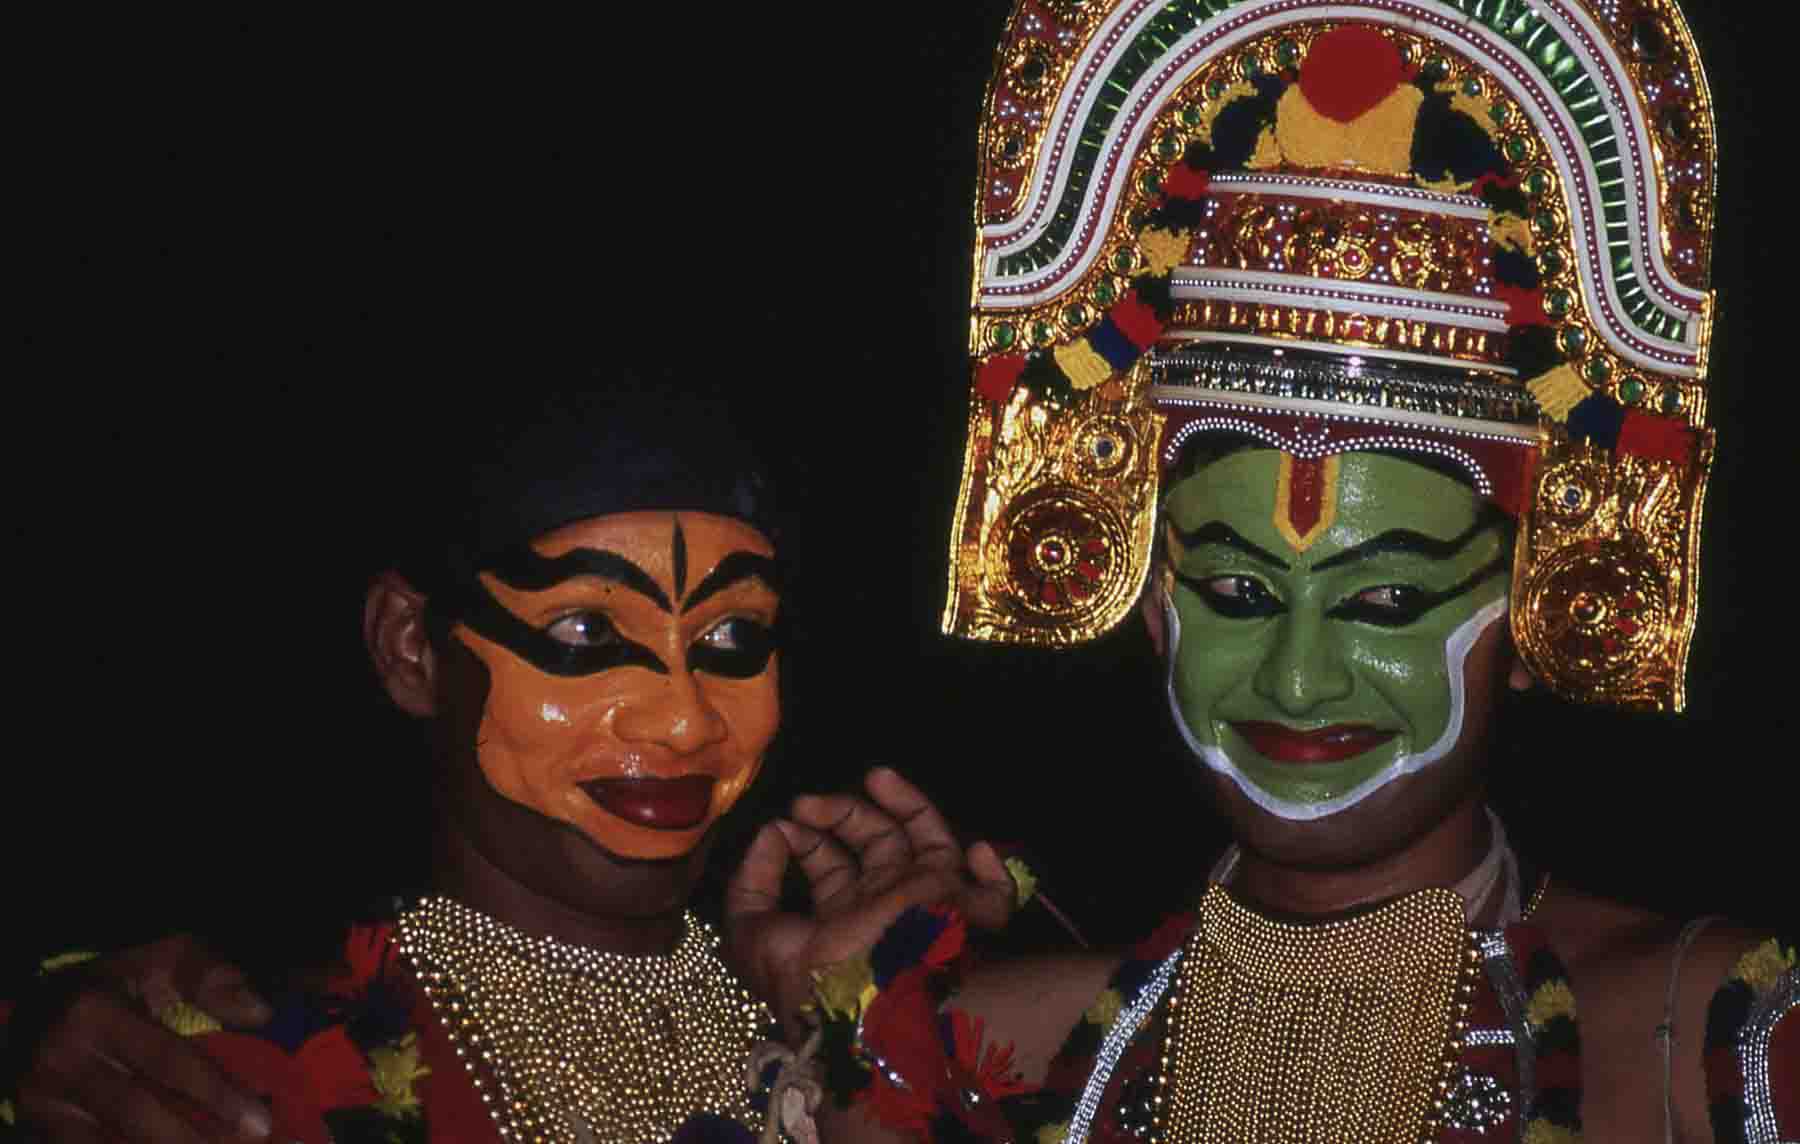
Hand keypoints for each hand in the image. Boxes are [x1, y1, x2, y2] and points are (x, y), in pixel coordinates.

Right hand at [12, 935, 274, 1142]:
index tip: (260, 1123)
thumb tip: (259, 1012)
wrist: (43, 1002)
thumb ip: (210, 976)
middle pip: (138, 1114)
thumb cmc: (119, 978)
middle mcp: (62, 1058)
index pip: (167, 1062)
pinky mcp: (37, 1121)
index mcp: (97, 1012)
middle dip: (195, 1139)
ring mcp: (42, 1096)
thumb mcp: (162, 958)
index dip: (216, 1095)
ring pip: (111, 1142)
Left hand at [724, 767, 1015, 1037]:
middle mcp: (884, 908)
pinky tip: (972, 849)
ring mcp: (925, 904)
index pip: (830, 865)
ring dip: (906, 804)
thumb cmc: (806, 973)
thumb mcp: (749, 932)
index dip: (806, 838)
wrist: (861, 1008)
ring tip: (875, 775)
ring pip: (929, 842)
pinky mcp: (961, 905)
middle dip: (842, 813)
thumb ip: (750, 883)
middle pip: (875, 844)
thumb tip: (772, 832)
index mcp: (840, 920)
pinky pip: (995, 895)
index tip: (783, 824)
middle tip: (807, 801)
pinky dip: (990, 872)